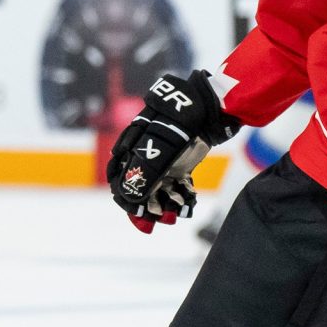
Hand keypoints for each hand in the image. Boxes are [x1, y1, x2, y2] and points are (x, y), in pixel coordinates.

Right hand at [106, 70, 240, 233]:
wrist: (207, 111)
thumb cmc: (179, 126)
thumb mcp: (160, 149)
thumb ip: (145, 173)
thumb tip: (131, 198)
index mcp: (132, 153)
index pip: (120, 181)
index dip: (127, 199)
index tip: (140, 212)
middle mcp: (144, 160)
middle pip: (141, 189)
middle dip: (151, 204)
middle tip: (163, 215)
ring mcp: (162, 164)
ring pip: (160, 191)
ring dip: (168, 202)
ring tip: (181, 207)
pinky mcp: (180, 167)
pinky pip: (177, 187)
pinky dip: (182, 195)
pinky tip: (190, 200)